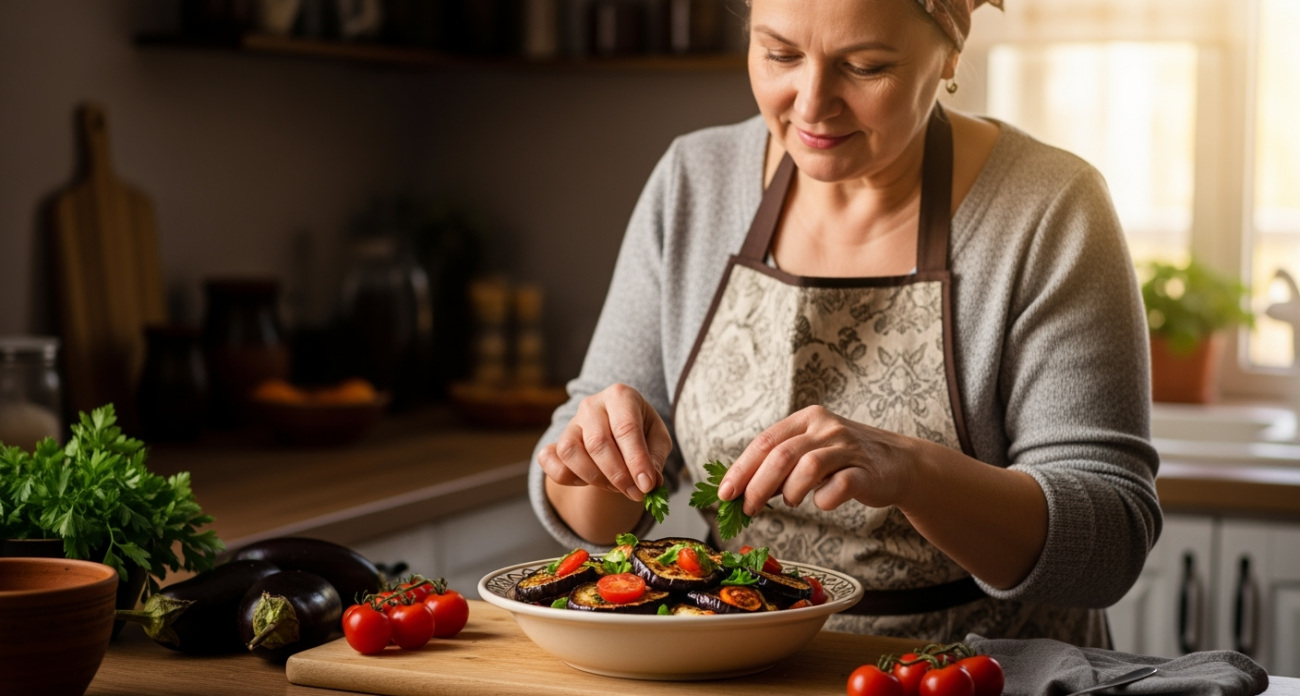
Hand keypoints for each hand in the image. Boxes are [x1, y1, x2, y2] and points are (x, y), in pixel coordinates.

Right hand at [537, 383, 671, 501]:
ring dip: (594, 478)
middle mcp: (591, 405)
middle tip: (635, 493)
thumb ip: (655, 458)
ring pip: (570, 452)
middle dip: (618, 475)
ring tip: (615, 486)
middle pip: (597, 443)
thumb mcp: (658, 439)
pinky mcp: (555, 442)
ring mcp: (570, 423)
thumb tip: (650, 482)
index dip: (636, 461)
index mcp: (620, 396)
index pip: (626, 429)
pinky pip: (550, 462)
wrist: (617, 430)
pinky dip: (568, 478)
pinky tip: (588, 481)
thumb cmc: (642, 431)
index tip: (646, 486)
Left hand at [718, 405, 923, 515]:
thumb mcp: (811, 450)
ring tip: (789, 502)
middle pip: (780, 455)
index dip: (741, 469)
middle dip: (757, 486)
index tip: (725, 493)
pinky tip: (822, 501)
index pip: (764, 441)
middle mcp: (826, 427)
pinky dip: (824, 500)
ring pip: (807, 467)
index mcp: (806, 419)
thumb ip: (780, 464)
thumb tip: (740, 490)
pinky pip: (839, 487)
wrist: (900, 463)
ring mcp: (848, 447)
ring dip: (789, 492)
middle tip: (748, 508)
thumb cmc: (845, 460)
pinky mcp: (867, 471)